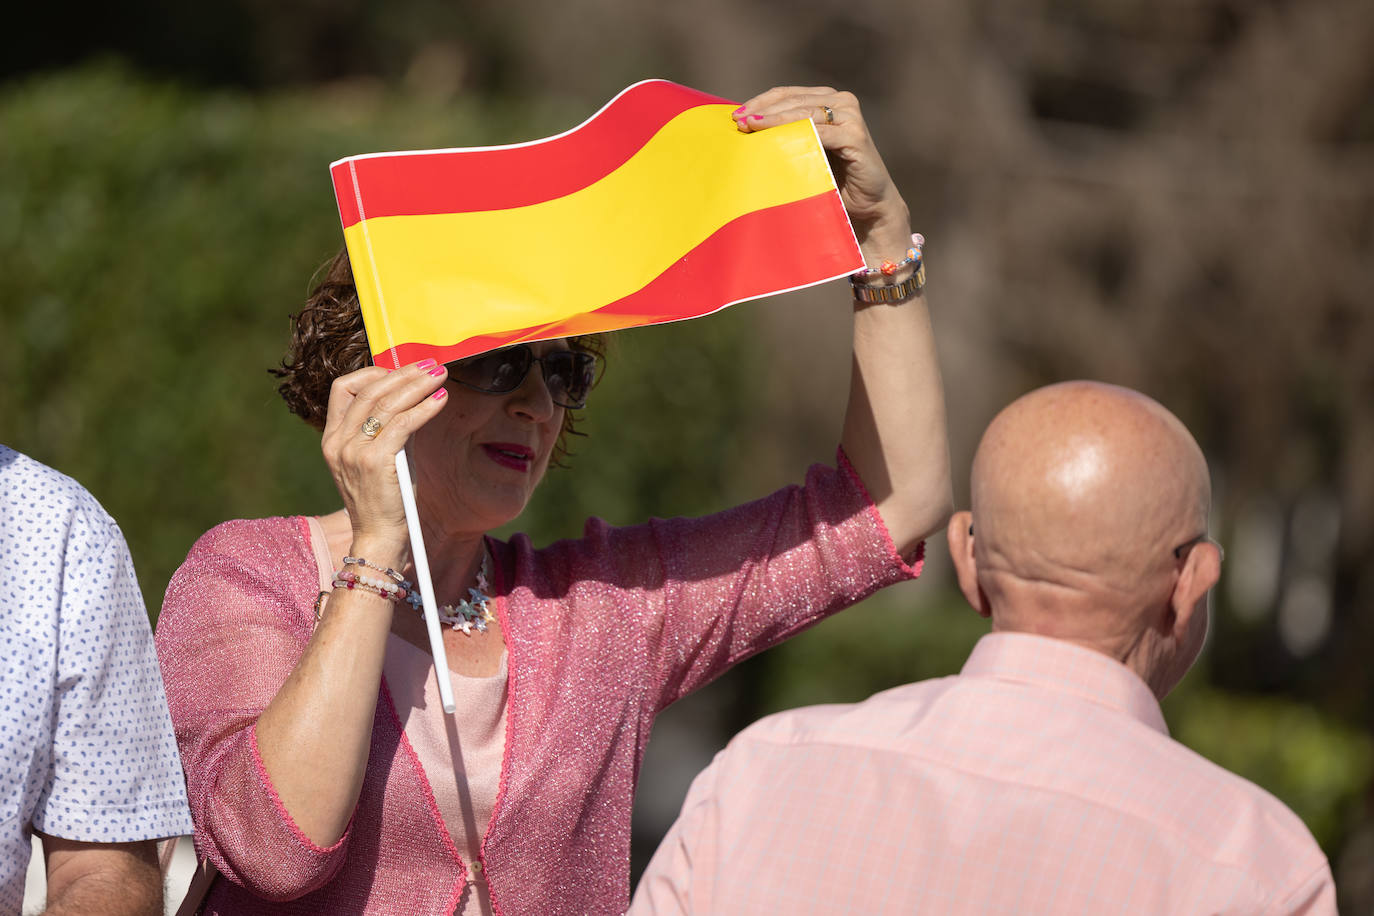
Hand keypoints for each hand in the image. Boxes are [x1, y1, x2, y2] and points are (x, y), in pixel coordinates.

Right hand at [320, 359, 449, 559]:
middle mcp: (338, 442)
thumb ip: (391, 428)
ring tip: (440, 376)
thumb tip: (417, 396)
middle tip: (431, 365)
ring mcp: (353, 452)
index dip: (373, 373)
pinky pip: (402, 424)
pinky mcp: (375, 462)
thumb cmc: (386, 500)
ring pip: (385, 402)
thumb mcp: (382, 458)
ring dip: (417, 384)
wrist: (379, 539)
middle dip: (403, 373)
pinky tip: (440, 399)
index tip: (401, 371)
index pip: (342, 389)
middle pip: (368, 389)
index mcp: (333, 439)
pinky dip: (424, 408)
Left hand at [734, 86, 909, 255]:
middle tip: (739, 122)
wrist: (866, 207)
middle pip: (794, 100)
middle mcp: (842, 102)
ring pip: (805, 112)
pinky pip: (820, 132)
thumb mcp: (803, 151)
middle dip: (764, 110)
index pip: (787, 94)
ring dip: (775, 119)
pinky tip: (776, 141)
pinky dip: (796, 135)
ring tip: (751, 127)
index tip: (735, 116)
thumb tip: (743, 126)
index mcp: (828, 99)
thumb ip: (785, 134)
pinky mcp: (855, 136)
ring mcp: (850, 117)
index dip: (760, 102)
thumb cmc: (830, 180)